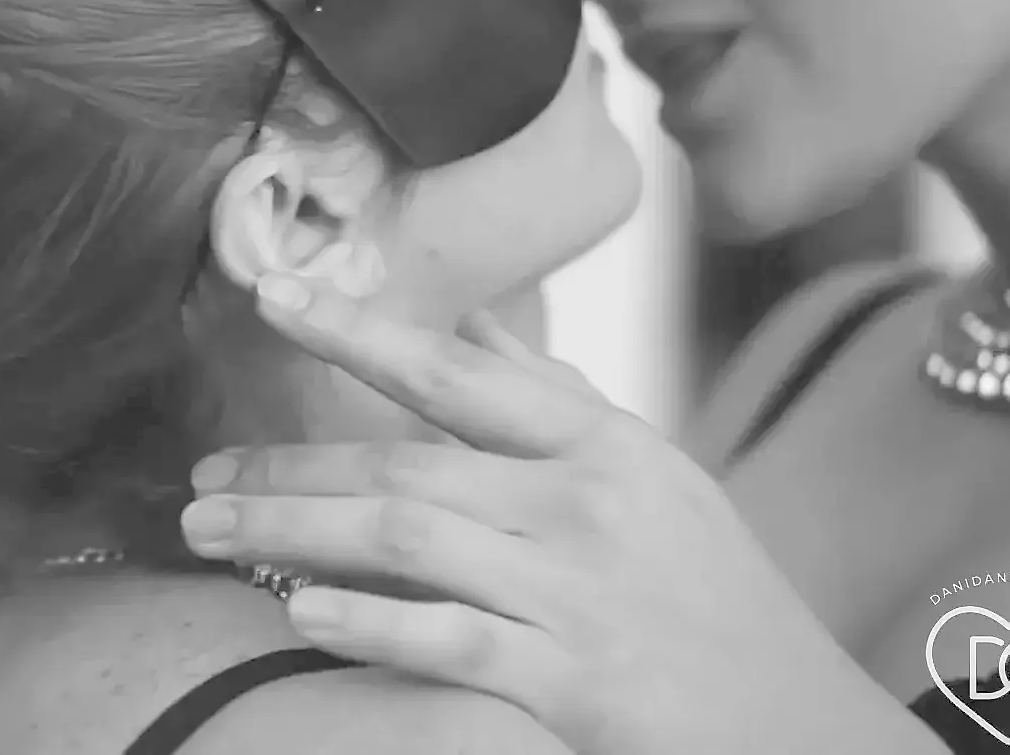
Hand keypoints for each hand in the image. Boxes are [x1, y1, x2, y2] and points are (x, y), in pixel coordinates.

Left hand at [179, 278, 945, 754]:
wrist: (810, 730)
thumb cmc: (714, 597)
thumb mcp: (651, 476)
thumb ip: (551, 400)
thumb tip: (465, 317)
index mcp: (602, 444)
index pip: (457, 370)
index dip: (357, 331)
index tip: (271, 297)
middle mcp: (588, 503)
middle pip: (404, 464)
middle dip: (287, 467)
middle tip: (199, 478)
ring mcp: (583, 592)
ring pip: (408, 538)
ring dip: (293, 531)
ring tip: (209, 532)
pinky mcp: (581, 683)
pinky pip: (454, 640)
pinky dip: (372, 623)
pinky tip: (300, 614)